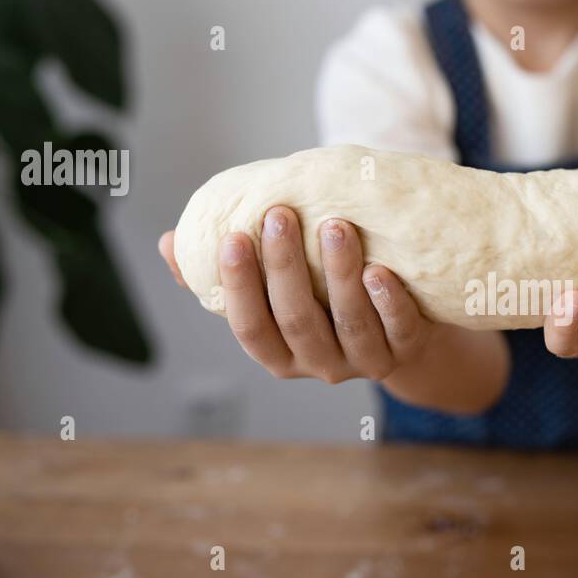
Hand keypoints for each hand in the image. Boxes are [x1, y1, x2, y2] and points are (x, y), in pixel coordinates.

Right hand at [158, 208, 434, 381]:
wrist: (406, 331)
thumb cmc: (326, 298)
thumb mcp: (275, 288)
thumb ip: (222, 271)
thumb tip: (170, 242)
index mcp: (280, 352)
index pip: (250, 327)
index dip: (239, 286)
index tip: (233, 237)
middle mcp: (319, 363)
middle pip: (297, 321)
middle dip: (285, 268)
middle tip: (281, 214)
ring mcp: (365, 360)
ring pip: (350, 323)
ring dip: (339, 274)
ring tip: (334, 226)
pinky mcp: (407, 349)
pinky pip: (399, 330)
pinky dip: (389, 302)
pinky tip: (379, 270)